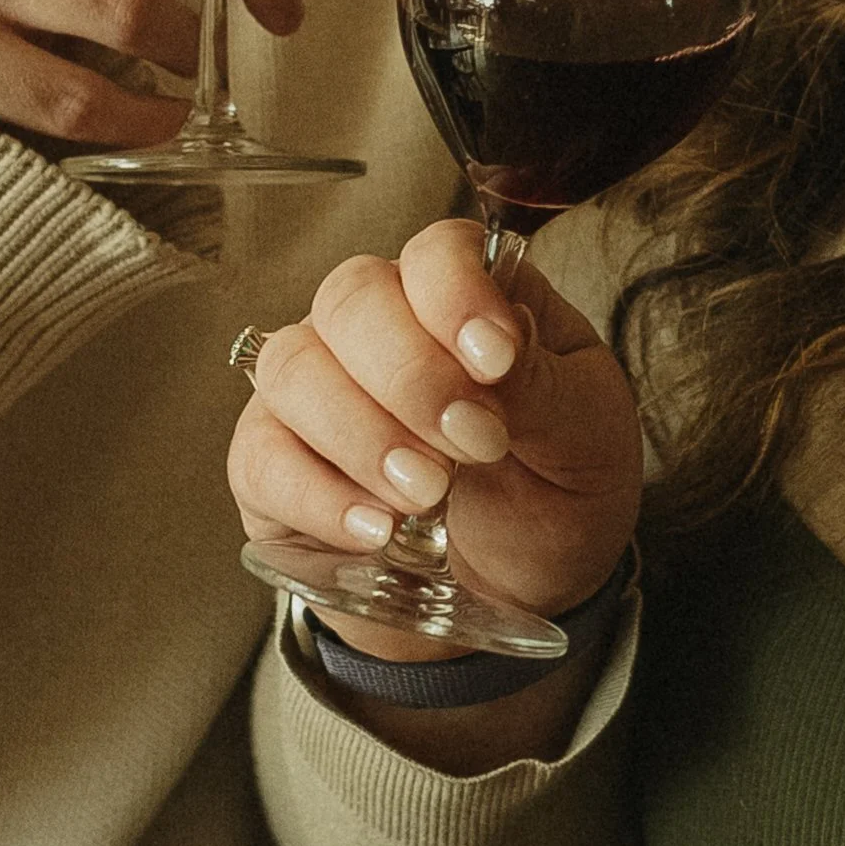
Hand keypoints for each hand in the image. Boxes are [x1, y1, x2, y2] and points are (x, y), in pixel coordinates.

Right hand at [229, 218, 643, 636]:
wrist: (514, 593)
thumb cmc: (552, 493)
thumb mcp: (583, 441)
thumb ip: (542, 389)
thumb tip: (493, 356)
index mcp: (464, 300)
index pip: (436, 252)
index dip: (456, 294)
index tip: (495, 362)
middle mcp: (376, 329)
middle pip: (352, 297)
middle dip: (412, 375)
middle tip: (474, 446)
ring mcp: (315, 393)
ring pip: (293, 369)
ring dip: (363, 433)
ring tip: (427, 494)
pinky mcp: (273, 468)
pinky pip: (261, 458)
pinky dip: (317, 495)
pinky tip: (375, 530)